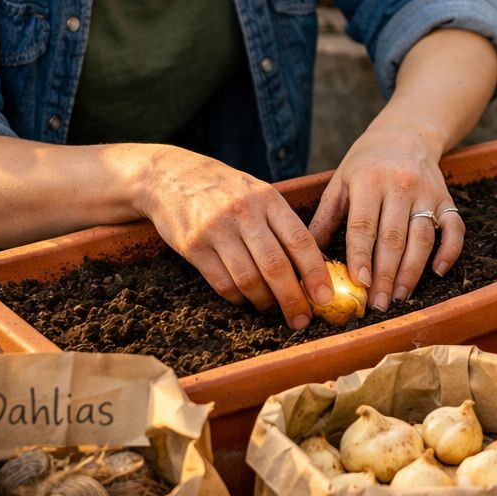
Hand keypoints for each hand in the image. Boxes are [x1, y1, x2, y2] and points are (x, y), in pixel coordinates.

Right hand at [136, 146, 331, 328]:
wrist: (170, 176)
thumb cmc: (224, 189)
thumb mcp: (258, 192)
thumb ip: (281, 223)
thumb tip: (311, 266)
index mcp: (267, 199)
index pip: (300, 240)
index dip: (316, 273)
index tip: (326, 298)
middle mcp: (243, 213)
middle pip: (275, 266)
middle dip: (293, 299)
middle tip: (302, 319)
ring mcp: (216, 230)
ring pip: (249, 279)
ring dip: (264, 302)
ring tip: (272, 308)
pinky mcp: (193, 246)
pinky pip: (222, 284)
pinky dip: (238, 298)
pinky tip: (245, 298)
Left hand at [308, 115, 464, 311]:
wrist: (405, 133)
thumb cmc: (366, 162)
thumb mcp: (340, 181)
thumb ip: (325, 218)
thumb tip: (306, 256)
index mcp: (369, 181)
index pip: (364, 226)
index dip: (361, 257)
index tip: (359, 284)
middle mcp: (400, 185)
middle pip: (394, 238)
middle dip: (386, 275)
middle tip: (378, 304)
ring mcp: (427, 192)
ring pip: (422, 238)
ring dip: (412, 271)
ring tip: (400, 296)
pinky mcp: (447, 198)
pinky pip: (455, 228)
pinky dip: (450, 251)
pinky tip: (438, 272)